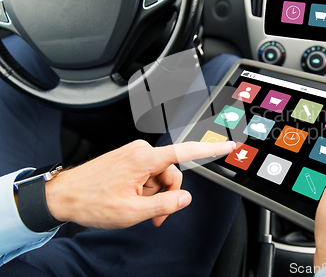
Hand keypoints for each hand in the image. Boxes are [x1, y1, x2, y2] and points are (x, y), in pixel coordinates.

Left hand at [45, 140, 235, 228]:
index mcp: (144, 158)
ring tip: (139, 211)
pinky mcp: (129, 160)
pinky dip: (146, 190)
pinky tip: (133, 201)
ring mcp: (134, 154)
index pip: (185, 152)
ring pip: (160, 176)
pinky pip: (148, 174)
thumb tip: (185, 199)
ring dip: (155, 195)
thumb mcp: (132, 211)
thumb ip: (164, 204)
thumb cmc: (90, 201)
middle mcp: (140, 151)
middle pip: (172, 173)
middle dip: (167, 196)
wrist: (62, 196)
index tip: (228, 145)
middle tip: (156, 216)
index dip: (209, 150)